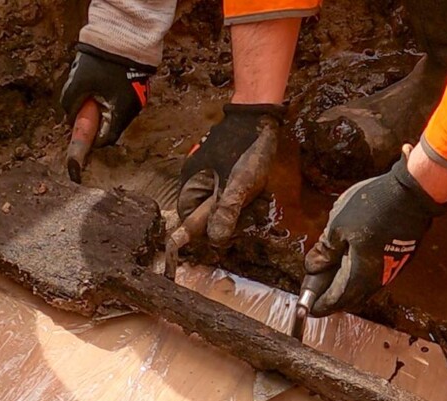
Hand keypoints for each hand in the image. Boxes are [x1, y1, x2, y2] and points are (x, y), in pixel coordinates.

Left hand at [60, 44, 153, 145]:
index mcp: (121, 112)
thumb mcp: (79, 82)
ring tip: (90, 89)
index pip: (106, 138)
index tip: (79, 135)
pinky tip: (100, 82)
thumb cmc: (102, 61)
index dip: (91, 139)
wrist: (125, 36)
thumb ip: (70, 103)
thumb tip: (68, 117)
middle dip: (94, 119)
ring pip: (114, 111)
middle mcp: (133, 109)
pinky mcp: (137, 87)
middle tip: (82, 107)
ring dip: (100, 106)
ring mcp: (137, 98)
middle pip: (110, 125)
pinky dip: (108, 96)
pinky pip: (120, 99)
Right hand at [177, 103, 281, 245]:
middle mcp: (196, 177)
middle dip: (226, 214)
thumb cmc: (245, 149)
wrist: (258, 114)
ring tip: (254, 195)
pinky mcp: (226, 166)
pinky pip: (232, 188)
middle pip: (206, 212)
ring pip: (221, 201)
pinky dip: (244, 191)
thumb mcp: (237, 186)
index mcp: (191, 182)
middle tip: (245, 209)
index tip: (225, 230)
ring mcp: (211, 171)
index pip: (188, 218)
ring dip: (238, 203)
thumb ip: (225, 213)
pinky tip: (256, 185)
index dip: (204, 229)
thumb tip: (215, 240)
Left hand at [302, 156, 444, 316]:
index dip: (320, 304)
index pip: (336, 300)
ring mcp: (391, 270)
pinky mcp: (399, 259)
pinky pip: (375, 276)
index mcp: (360, 275)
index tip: (308, 307)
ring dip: (347, 286)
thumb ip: (324, 251)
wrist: (411, 195)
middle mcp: (377, 279)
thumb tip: (313, 267)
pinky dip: (359, 275)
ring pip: (364, 288)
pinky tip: (353, 260)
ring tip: (332, 274)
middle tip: (318, 292)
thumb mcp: (338, 226)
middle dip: (333, 298)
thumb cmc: (373, 208)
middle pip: (351, 298)